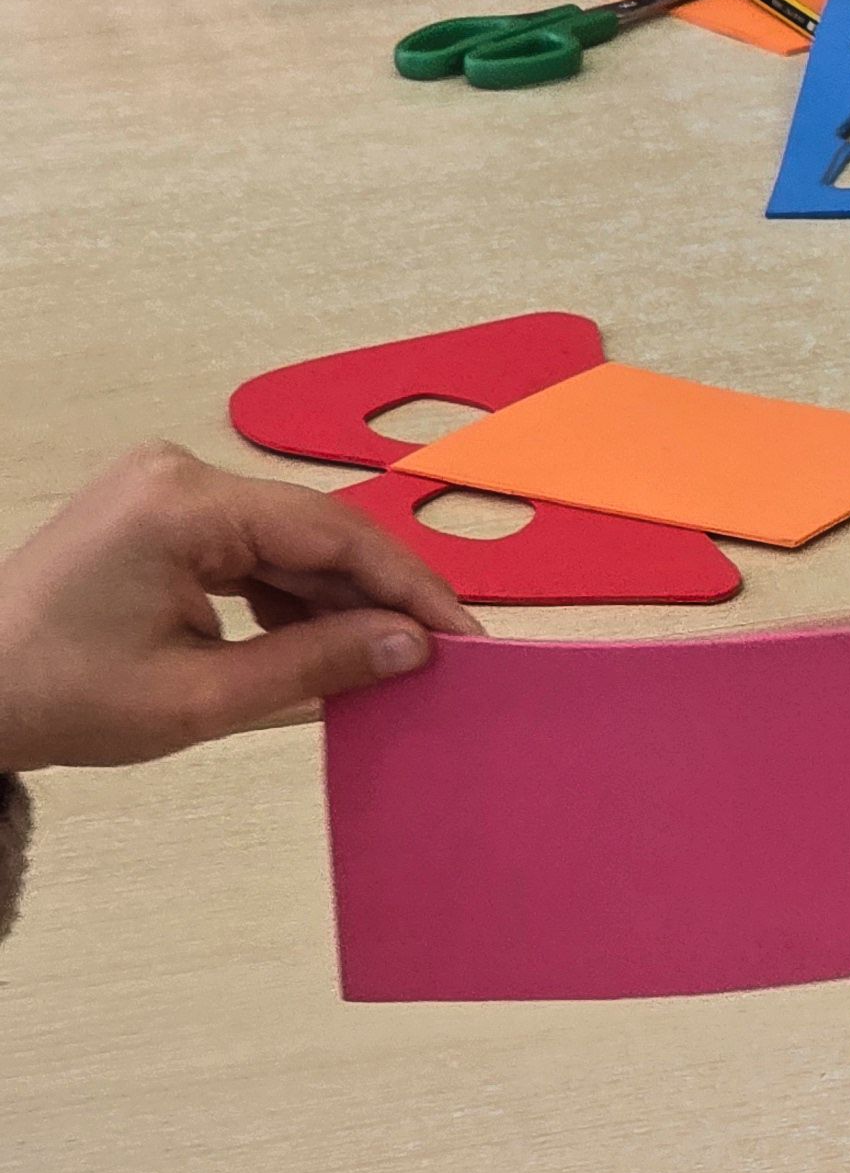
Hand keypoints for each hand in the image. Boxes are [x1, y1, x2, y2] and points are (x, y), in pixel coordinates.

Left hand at [0, 444, 477, 771]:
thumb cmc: (62, 695)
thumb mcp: (203, 697)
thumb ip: (317, 663)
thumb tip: (411, 646)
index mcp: (181, 506)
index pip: (332, 532)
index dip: (410, 587)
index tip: (464, 637)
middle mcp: (177, 475)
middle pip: (317, 530)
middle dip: (379, 595)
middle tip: (441, 655)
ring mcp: (167, 488)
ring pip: (292, 540)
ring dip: (338, 599)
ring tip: (383, 660)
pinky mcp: (161, 512)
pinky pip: (254, 546)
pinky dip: (293, 595)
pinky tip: (318, 642)